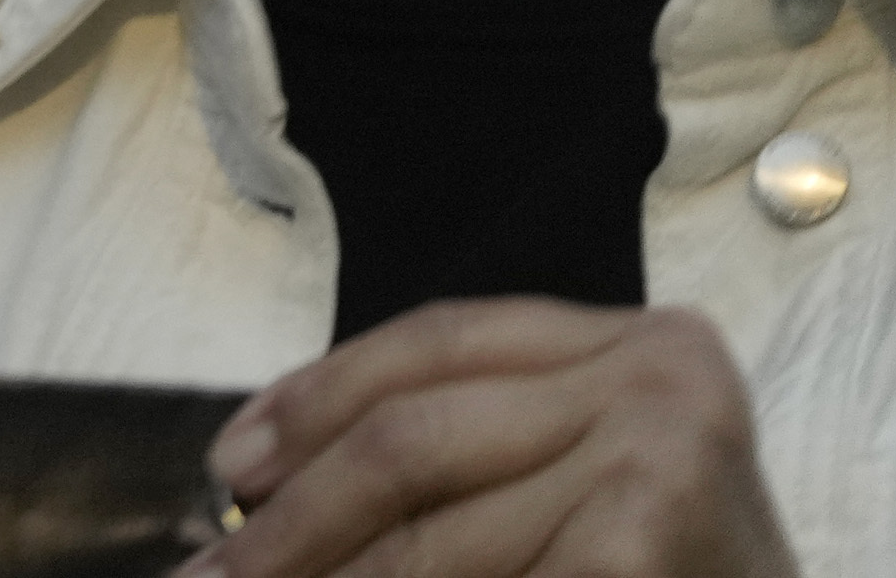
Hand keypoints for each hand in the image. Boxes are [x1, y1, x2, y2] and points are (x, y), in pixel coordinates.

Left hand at [199, 302, 795, 577]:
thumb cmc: (667, 576)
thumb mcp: (571, 484)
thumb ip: (448, 457)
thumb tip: (250, 476)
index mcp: (629, 340)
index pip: (433, 346)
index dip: (312, 401)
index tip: (228, 469)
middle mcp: (655, 376)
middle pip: (413, 439)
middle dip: (297, 522)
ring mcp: (660, 458)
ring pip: (433, 538)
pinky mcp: (644, 545)